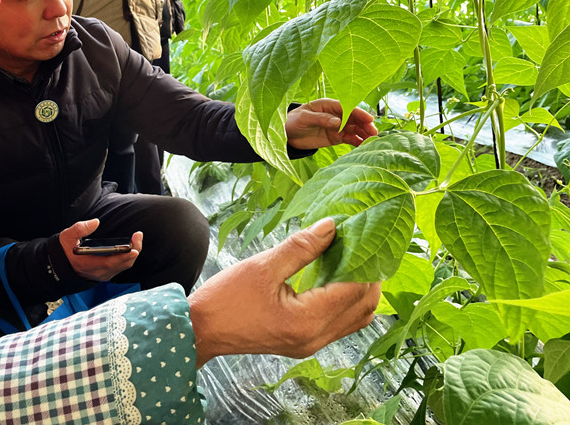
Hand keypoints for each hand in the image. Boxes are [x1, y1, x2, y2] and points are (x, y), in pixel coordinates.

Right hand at [60, 219, 142, 282]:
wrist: (61, 264)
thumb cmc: (65, 250)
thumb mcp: (67, 236)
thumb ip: (80, 228)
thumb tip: (95, 222)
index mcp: (88, 264)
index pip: (109, 263)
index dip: (123, 257)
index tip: (133, 249)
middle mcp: (98, 272)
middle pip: (121, 265)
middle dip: (133, 251)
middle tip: (138, 236)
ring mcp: (103, 274)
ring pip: (123, 266)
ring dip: (132, 254)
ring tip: (137, 239)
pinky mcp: (106, 273)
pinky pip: (121, 267)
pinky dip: (128, 258)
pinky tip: (131, 247)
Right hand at [187, 218, 379, 366]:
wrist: (200, 330)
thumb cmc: (225, 299)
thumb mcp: (262, 266)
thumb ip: (301, 247)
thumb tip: (332, 226)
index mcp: (307, 320)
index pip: (355, 289)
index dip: (364, 260)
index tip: (360, 233)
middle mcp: (315, 337)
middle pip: (365, 306)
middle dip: (369, 274)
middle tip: (360, 243)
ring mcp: (311, 344)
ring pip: (357, 317)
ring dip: (360, 288)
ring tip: (350, 257)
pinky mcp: (305, 343)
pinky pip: (341, 322)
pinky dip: (345, 299)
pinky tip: (334, 276)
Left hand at [285, 98, 377, 149]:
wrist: (287, 134)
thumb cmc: (293, 120)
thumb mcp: (305, 118)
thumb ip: (322, 119)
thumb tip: (338, 122)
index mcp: (329, 105)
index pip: (348, 107)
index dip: (359, 113)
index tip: (369, 119)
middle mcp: (336, 115)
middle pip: (354, 119)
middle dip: (365, 124)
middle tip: (374, 133)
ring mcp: (337, 126)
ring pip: (355, 129)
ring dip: (364, 133)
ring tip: (372, 141)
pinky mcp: (336, 137)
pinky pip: (350, 139)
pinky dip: (357, 141)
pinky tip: (364, 146)